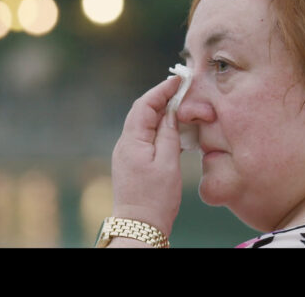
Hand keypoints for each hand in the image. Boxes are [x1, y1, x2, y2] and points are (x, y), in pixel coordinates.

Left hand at [111, 75, 182, 236]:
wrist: (140, 225)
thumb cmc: (155, 198)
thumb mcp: (168, 163)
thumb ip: (169, 134)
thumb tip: (171, 112)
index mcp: (132, 141)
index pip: (144, 105)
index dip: (161, 90)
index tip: (178, 80)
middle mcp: (124, 143)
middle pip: (141, 112)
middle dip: (160, 98)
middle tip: (180, 88)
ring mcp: (125, 153)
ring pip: (142, 124)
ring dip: (159, 113)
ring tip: (179, 105)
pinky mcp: (130, 162)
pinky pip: (143, 136)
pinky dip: (157, 128)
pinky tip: (171, 129)